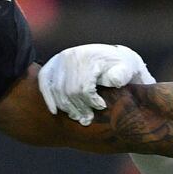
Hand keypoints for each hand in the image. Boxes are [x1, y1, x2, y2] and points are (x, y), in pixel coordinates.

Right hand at [37, 44, 155, 125]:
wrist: (114, 55)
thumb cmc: (123, 65)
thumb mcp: (128, 68)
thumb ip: (122, 74)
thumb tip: (114, 81)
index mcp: (89, 56)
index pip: (83, 87)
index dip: (91, 102)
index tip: (101, 106)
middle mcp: (71, 56)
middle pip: (69, 92)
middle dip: (79, 108)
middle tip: (89, 118)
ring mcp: (60, 60)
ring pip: (57, 92)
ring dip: (67, 108)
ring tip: (79, 116)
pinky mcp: (52, 65)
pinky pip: (44, 84)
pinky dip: (48, 98)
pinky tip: (55, 111)